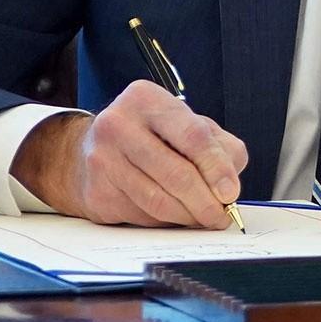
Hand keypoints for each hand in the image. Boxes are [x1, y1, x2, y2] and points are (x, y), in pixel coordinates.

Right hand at [10, 80, 247, 228]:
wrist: (90, 151)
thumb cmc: (150, 137)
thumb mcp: (186, 125)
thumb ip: (218, 147)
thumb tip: (230, 185)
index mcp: (147, 99)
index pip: (192, 136)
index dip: (216, 168)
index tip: (231, 192)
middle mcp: (119, 125)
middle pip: (176, 173)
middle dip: (205, 202)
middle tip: (221, 216)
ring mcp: (103, 160)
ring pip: (159, 201)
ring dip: (188, 217)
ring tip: (203, 218)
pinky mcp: (97, 192)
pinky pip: (142, 216)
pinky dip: (165, 222)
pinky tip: (174, 215)